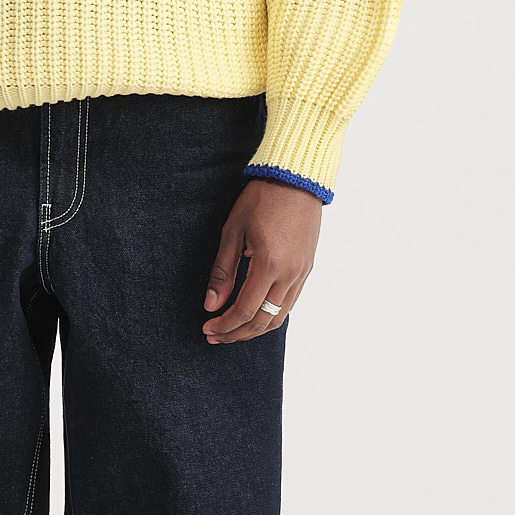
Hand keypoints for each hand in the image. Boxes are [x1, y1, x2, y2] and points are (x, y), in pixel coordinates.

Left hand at [202, 177, 320, 342]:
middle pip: (263, 321)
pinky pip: (289, 303)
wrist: (297, 179)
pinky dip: (270, 315)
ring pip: (279, 317)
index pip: (245, 310)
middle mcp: (290, 274)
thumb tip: (211, 305)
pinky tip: (253, 313)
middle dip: (236, 333)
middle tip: (215, 335)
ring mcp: (302, 273)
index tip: (207, 328)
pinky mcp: (306, 268)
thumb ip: (222, 272)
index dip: (225, 325)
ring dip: (254, 328)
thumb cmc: (262, 199)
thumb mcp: (233, 232)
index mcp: (269, 265)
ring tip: (232, 330)